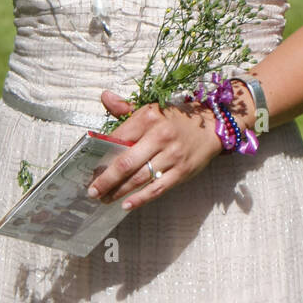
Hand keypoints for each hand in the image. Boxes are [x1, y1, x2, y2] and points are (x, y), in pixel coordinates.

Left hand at [86, 92, 227, 212]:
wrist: (212, 125)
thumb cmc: (176, 119)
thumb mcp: (151, 108)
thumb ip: (125, 107)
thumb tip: (105, 97)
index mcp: (148, 117)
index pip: (118, 138)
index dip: (101, 155)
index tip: (90, 168)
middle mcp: (160, 136)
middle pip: (126, 162)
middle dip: (105, 179)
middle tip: (92, 191)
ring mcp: (172, 155)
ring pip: (139, 178)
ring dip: (118, 191)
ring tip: (104, 198)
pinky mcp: (182, 171)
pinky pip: (157, 188)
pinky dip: (140, 199)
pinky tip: (126, 205)